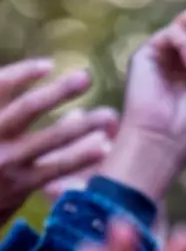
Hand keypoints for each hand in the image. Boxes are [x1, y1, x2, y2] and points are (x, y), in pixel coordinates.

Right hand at [0, 59, 115, 221]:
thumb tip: (71, 108)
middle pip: (28, 107)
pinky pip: (57, 167)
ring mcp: (6, 161)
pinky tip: (104, 148)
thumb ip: (12, 115)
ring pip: (51, 138)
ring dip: (84, 125)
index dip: (23, 73)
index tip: (49, 65)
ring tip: (109, 115)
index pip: (0, 85)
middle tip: (86, 77)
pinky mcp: (20, 185)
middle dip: (59, 91)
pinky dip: (81, 156)